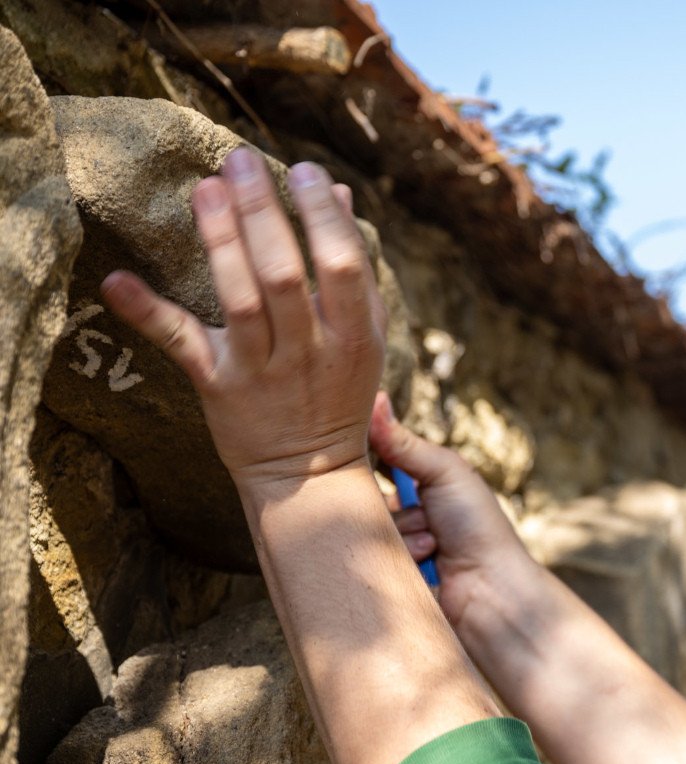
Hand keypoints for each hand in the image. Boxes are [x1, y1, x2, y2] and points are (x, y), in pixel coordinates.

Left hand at [102, 147, 385, 490]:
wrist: (308, 473)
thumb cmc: (337, 392)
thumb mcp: (361, 335)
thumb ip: (352, 269)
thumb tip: (338, 191)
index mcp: (353, 336)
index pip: (344, 266)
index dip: (325, 217)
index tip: (306, 171)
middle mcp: (309, 350)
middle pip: (286, 274)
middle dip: (264, 214)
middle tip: (241, 162)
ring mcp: (263, 369)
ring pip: (241, 300)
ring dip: (221, 242)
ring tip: (206, 189)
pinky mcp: (219, 387)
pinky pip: (182, 345)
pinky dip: (147, 313)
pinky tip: (118, 282)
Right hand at [369, 391, 541, 625]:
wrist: (492, 590)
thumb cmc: (478, 527)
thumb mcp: (445, 473)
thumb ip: (404, 442)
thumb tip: (375, 399)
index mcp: (416, 486)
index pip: (373, 463)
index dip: (365, 458)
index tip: (355, 451)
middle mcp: (401, 515)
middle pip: (364, 497)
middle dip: (395, 505)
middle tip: (426, 513)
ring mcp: (393, 547)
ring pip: (367, 529)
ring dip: (404, 534)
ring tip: (435, 545)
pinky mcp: (385, 576)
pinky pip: (368, 559)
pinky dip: (400, 557)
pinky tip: (427, 565)